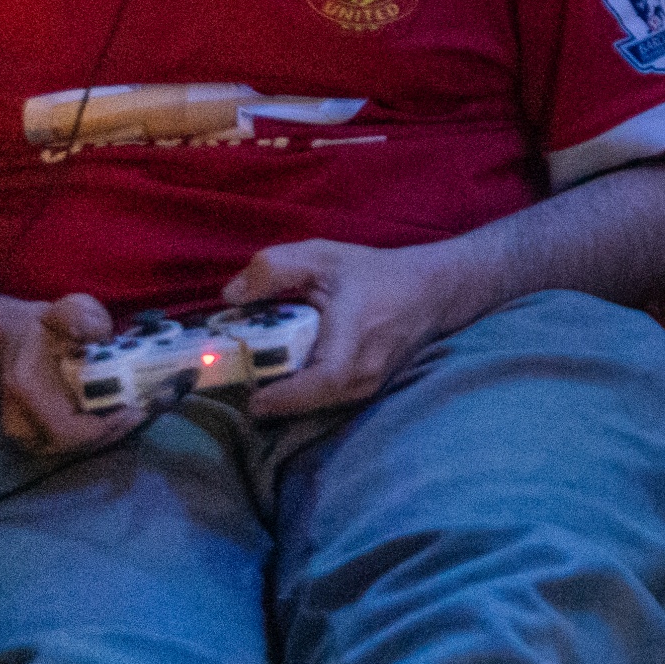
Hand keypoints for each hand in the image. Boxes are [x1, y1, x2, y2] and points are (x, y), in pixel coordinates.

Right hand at [0, 291, 143, 454]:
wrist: (17, 344)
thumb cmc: (48, 329)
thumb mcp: (67, 310)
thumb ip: (79, 316)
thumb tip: (93, 333)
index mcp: (26, 388)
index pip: (66, 429)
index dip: (105, 427)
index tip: (136, 409)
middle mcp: (20, 420)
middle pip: (76, 445)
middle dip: (116, 431)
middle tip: (145, 409)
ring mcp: (28, 434)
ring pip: (78, 449)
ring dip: (112, 434)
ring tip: (138, 411)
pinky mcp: (40, 439)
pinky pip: (76, 445)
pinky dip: (103, 433)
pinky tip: (124, 415)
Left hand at [222, 238, 482, 419]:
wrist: (434, 291)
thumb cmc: (376, 273)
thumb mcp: (323, 257)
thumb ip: (274, 268)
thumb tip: (231, 296)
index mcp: (355, 334)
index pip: (324, 379)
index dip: (285, 395)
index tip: (251, 398)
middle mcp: (365, 370)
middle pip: (312, 402)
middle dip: (272, 400)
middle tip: (235, 385)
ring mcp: (370, 386)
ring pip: (319, 406)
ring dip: (285, 400)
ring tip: (254, 382)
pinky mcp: (368, 392)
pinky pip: (328, 402)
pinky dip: (301, 397)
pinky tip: (281, 380)